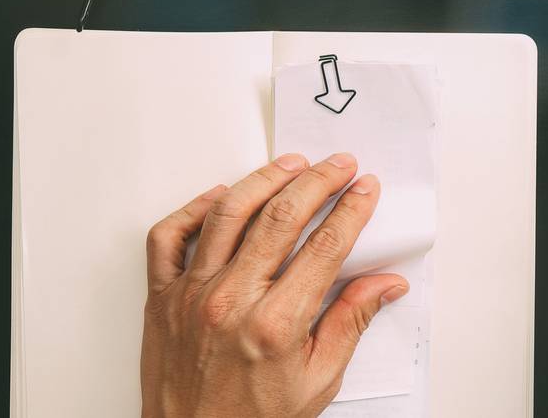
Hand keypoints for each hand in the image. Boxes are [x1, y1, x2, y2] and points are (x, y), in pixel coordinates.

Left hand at [140, 153, 408, 417]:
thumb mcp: (317, 381)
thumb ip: (350, 323)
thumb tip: (386, 284)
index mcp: (274, 326)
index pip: (325, 247)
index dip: (351, 210)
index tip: (365, 189)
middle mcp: (230, 301)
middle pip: (281, 217)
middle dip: (317, 182)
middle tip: (338, 165)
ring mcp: (191, 294)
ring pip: (228, 213)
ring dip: (264, 180)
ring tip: (290, 165)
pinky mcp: (161, 297)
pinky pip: (169, 237)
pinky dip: (193, 209)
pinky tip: (220, 195)